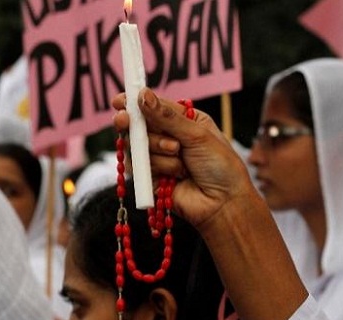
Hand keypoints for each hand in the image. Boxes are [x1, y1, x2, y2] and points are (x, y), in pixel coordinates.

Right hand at [112, 88, 255, 229]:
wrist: (223, 202)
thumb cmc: (220, 165)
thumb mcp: (196, 134)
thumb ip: (167, 117)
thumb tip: (142, 95)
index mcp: (184, 121)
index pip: (154, 107)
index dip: (135, 102)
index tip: (118, 100)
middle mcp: (169, 138)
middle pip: (139, 125)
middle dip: (133, 124)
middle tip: (124, 120)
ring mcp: (159, 158)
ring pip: (138, 145)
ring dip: (156, 147)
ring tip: (178, 153)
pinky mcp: (151, 178)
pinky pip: (139, 166)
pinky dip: (157, 166)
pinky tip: (174, 173)